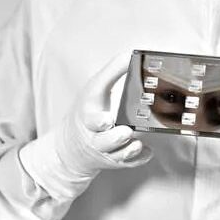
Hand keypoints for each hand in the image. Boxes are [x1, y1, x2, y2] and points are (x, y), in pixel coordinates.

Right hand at [19, 53, 151, 199]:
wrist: (73, 145)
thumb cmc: (88, 110)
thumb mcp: (96, 88)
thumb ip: (113, 71)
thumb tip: (132, 55)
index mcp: (90, 115)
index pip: (91, 118)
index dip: (97, 121)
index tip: (106, 119)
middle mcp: (97, 135)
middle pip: (104, 140)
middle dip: (114, 137)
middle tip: (125, 131)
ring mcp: (106, 150)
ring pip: (116, 154)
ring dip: (127, 149)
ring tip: (137, 143)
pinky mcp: (116, 161)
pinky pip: (127, 164)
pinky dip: (137, 159)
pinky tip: (147, 152)